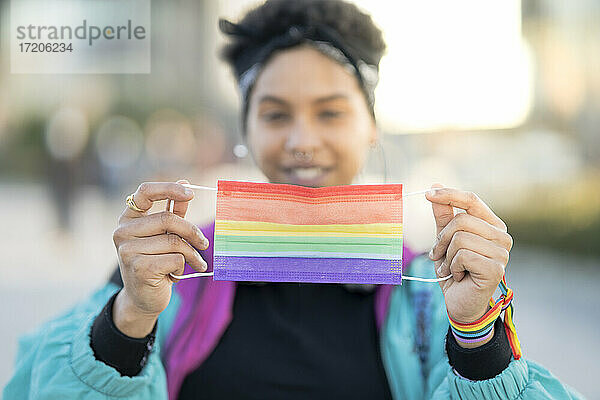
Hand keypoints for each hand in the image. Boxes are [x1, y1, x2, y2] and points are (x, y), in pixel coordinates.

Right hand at [111, 180, 208, 336]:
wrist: (143, 299)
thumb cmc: (156, 262)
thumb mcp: (164, 235)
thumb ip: (173, 211)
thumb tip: (185, 183)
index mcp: (128, 219)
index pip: (145, 192)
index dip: (169, 189)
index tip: (191, 193)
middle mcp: (122, 232)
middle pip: (168, 219)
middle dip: (192, 231)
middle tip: (204, 244)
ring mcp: (127, 250)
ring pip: (174, 241)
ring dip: (191, 254)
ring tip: (196, 263)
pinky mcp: (139, 268)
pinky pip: (175, 258)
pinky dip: (183, 266)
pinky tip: (176, 275)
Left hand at [425, 185, 512, 346]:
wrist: (460, 303)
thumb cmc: (455, 270)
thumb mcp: (445, 239)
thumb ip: (443, 215)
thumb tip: (435, 185)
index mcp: (492, 225)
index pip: (472, 200)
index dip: (449, 194)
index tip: (426, 194)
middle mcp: (502, 236)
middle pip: (461, 220)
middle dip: (441, 238)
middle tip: (438, 255)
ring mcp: (502, 253)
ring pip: (460, 238)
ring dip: (447, 256)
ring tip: (451, 268)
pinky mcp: (496, 268)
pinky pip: (462, 255)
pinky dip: (453, 266)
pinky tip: (459, 276)